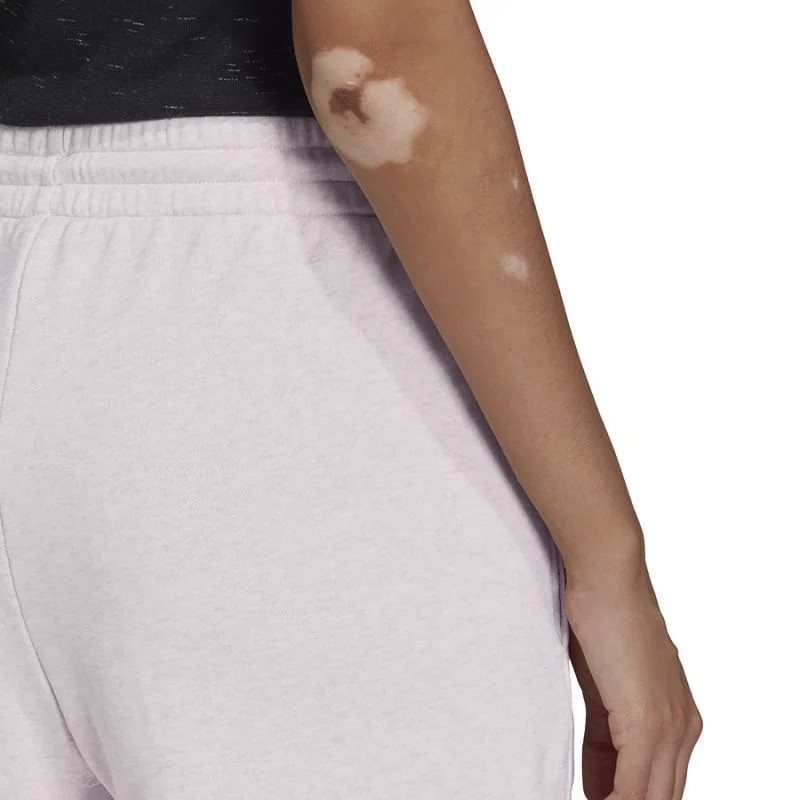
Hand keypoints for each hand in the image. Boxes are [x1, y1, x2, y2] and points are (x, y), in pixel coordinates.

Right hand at [566, 565, 701, 799]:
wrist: (607, 579)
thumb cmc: (603, 618)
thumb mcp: (604, 687)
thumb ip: (607, 734)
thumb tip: (600, 782)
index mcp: (680, 718)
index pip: (662, 783)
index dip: (629, 796)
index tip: (597, 797)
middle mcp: (685, 727)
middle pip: (662, 795)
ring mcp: (670, 726)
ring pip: (653, 796)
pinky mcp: (648, 723)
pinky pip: (635, 788)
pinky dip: (613, 799)